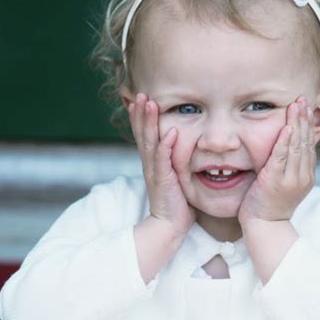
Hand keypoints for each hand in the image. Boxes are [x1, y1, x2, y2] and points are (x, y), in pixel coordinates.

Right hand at [129, 93, 195, 239]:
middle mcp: (150, 165)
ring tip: (148, 103)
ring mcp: (155, 172)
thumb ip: (174, 164)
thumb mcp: (174, 178)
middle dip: (141, 113)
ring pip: (149, 142)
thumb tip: (180, 151)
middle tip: (139, 93)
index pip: (144, 136)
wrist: (169, 226)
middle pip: (142, 134)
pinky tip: (169, 131)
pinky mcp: (163, 181)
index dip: (140, 118)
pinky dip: (166, 145)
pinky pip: (163, 160)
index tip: (139, 100)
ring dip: (148, 122)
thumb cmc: (176, 204)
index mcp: (152, 163)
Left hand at [238, 96, 315, 225]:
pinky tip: (286, 127)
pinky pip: (282, 157)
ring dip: (296, 124)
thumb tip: (287, 149)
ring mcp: (291, 179)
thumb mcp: (285, 185)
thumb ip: (289, 168)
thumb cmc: (270, 206)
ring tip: (296, 105)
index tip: (306, 108)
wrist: (265, 227)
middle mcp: (303, 176)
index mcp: (307, 176)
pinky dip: (284, 141)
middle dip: (304, 118)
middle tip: (303, 98)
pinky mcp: (276, 181)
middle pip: (306, 142)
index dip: (308, 125)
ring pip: (297, 146)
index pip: (309, 145)